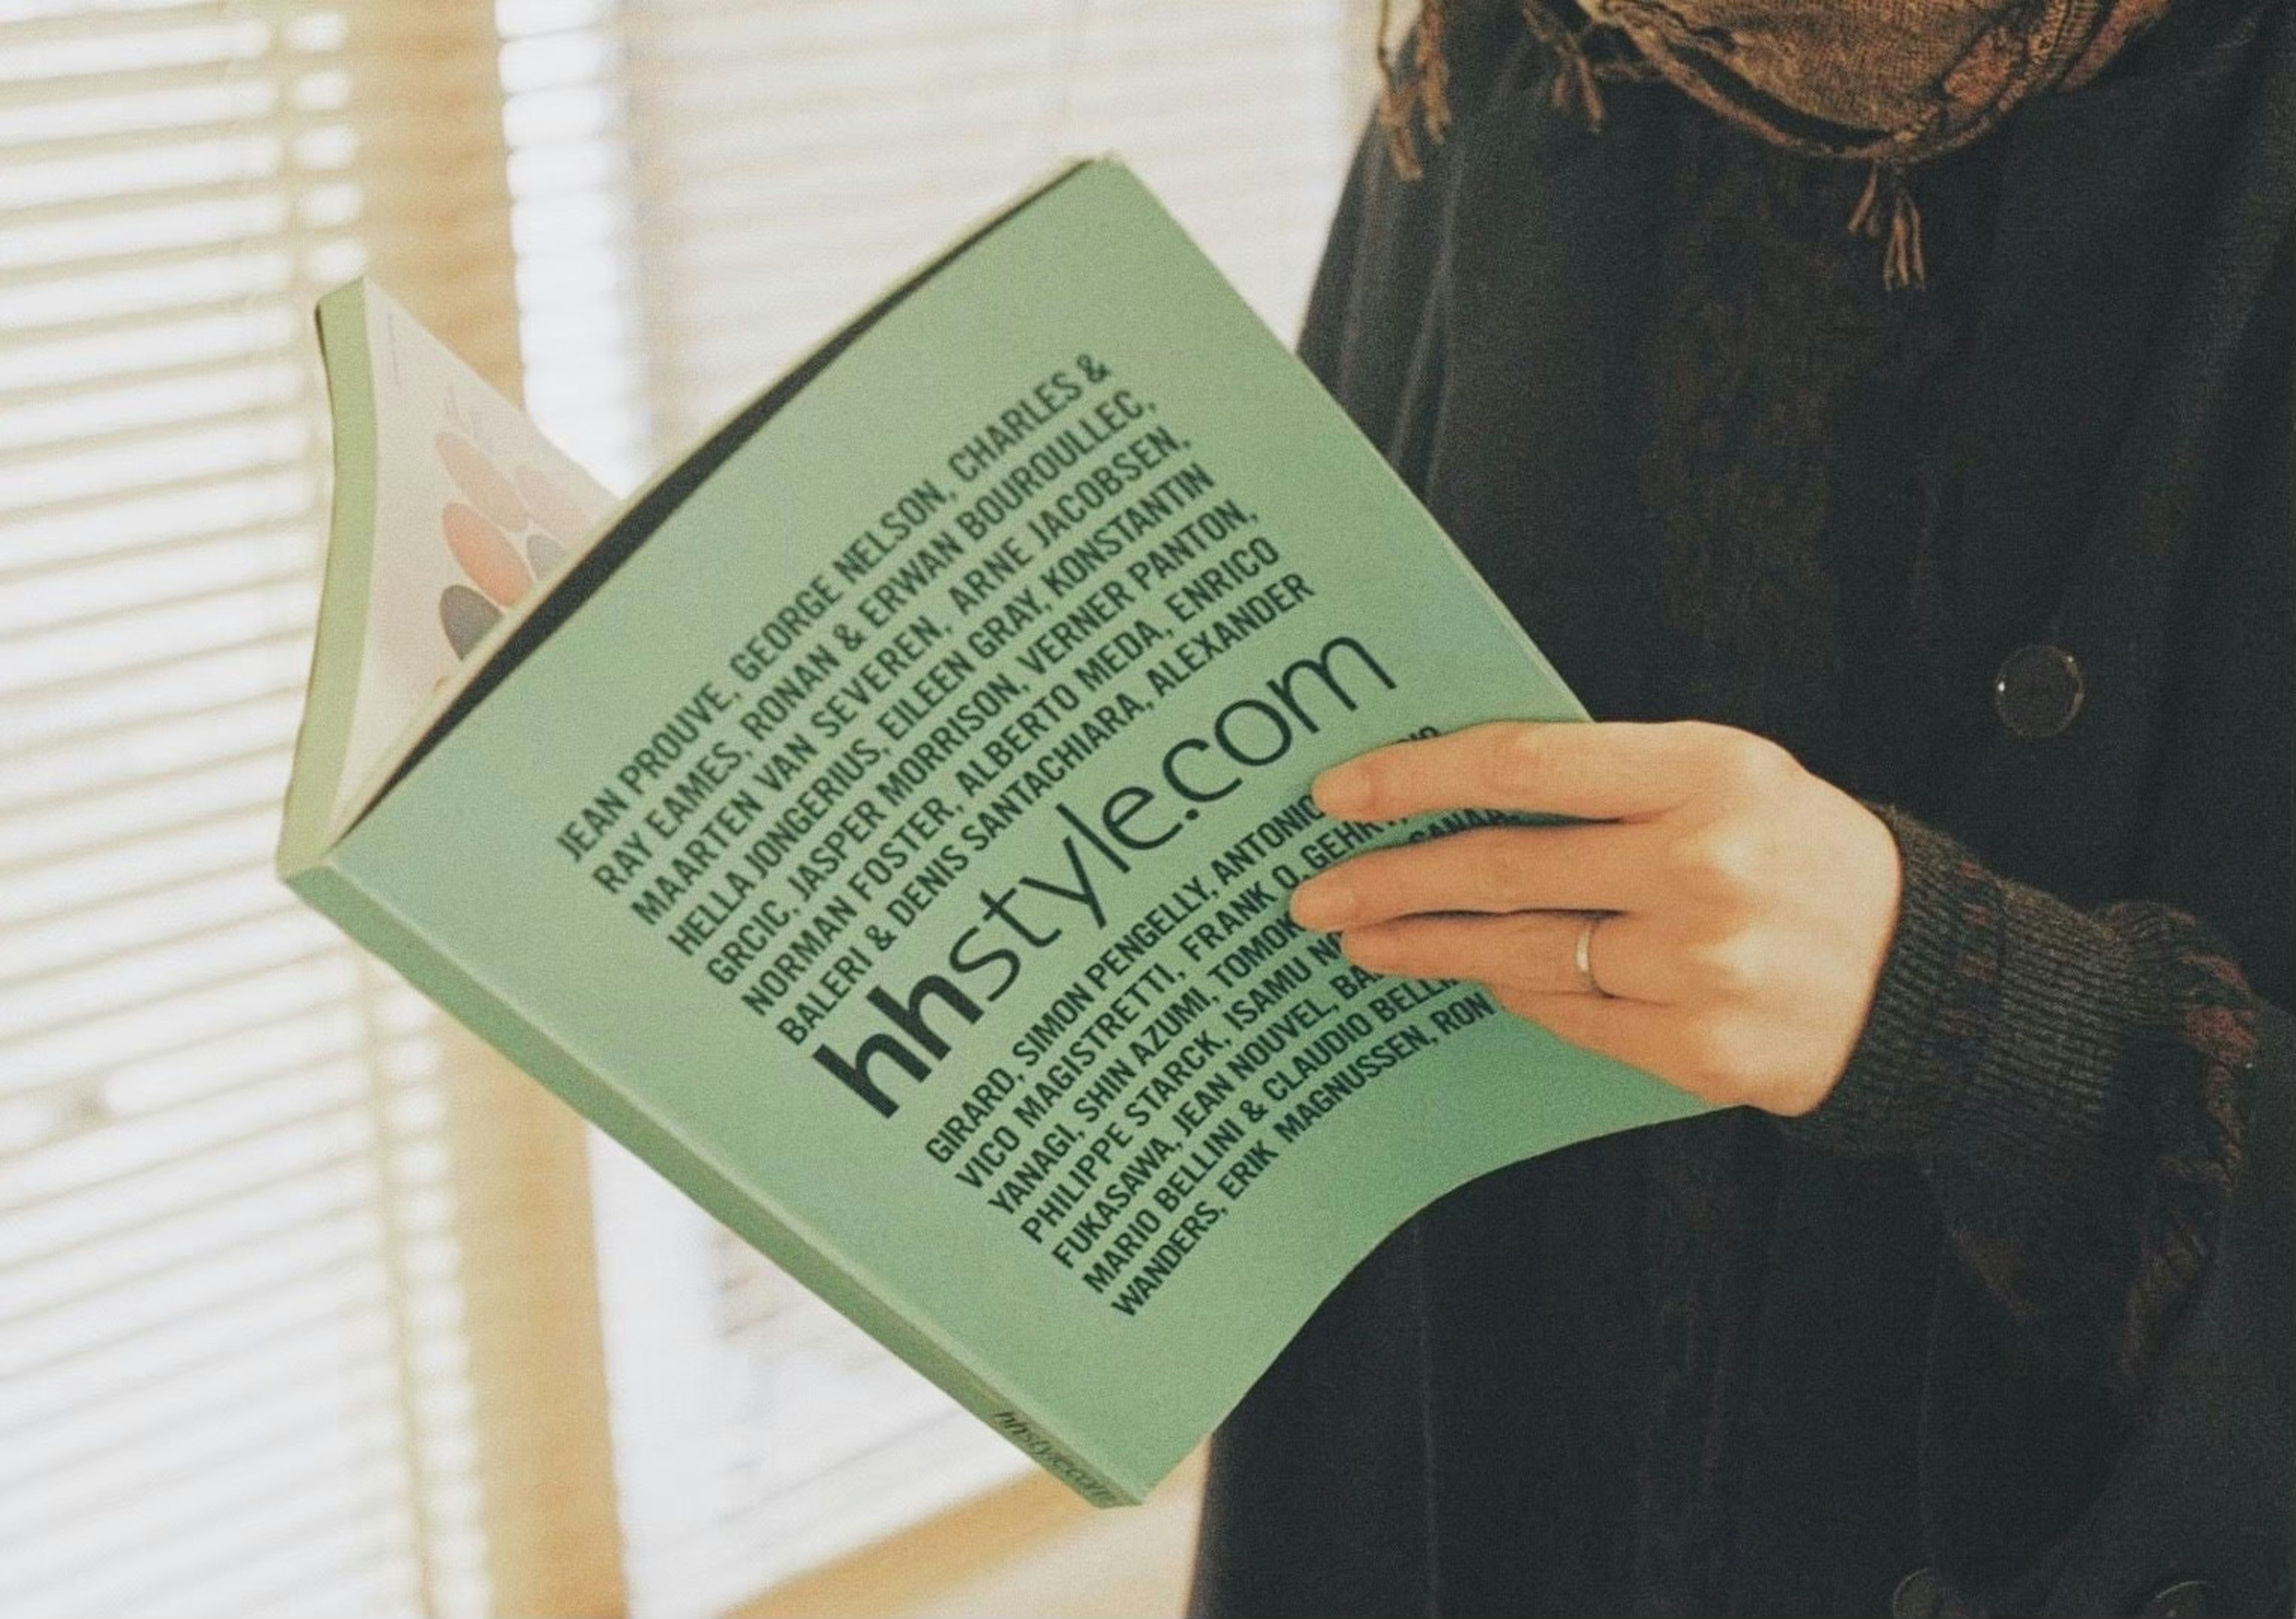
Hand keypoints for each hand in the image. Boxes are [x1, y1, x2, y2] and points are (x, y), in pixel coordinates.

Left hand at [1288, 721, 1902, 1116]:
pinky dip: (1508, 993)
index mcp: (1708, 772)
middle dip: (1389, 881)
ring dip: (1424, 948)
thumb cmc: (1801, 855)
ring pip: (1520, 954)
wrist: (1921, 975)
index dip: (1416, 778)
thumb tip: (1462, 790)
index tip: (1337, 793)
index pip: (1523, 765)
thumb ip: (1610, 777)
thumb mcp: (1728, 775)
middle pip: (1503, 867)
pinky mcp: (1694, 1049)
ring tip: (1361, 942)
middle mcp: (1701, 865)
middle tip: (1314, 894)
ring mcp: (1698, 965)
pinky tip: (1465, 978)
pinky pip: (1565, 1017)